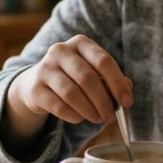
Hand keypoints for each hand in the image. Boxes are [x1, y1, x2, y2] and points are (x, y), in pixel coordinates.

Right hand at [5, 35, 132, 137]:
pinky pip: (59, 106)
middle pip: (88, 78)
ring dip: (89, 110)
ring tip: (98, 119)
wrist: (37, 84)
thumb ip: (112, 80)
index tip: (127, 102)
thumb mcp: (93, 73)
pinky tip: (80, 118)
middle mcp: (61, 50)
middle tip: (111, 118)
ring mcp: (45, 68)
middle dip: (103, 101)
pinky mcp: (35, 88)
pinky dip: (74, 116)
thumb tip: (127, 90)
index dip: (117, 83)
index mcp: (80, 43)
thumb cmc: (73, 78)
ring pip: (72, 93)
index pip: (103, 61)